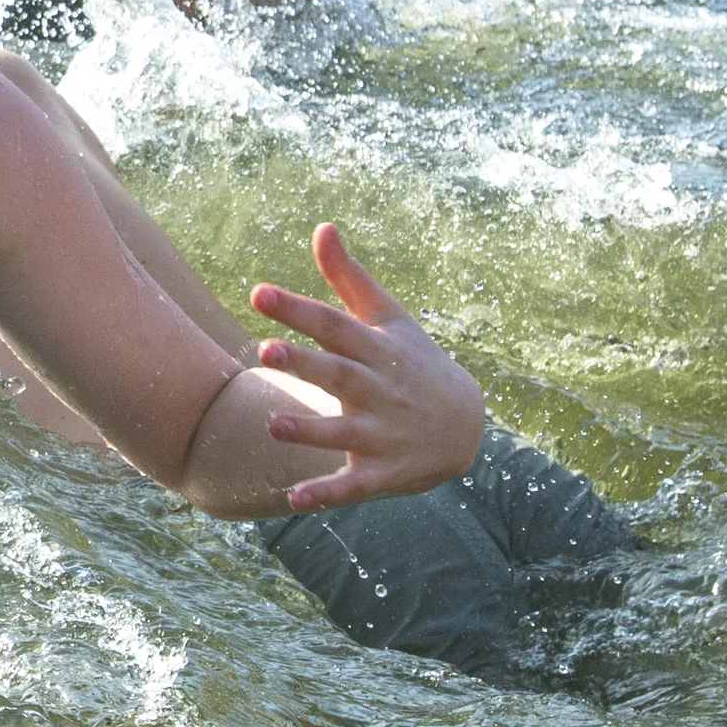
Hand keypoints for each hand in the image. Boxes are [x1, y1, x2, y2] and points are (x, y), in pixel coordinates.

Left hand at [248, 223, 483, 511]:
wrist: (467, 424)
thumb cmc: (414, 361)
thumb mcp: (388, 318)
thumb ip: (348, 277)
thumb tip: (321, 227)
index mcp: (378, 349)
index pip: (335, 325)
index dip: (298, 310)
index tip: (258, 293)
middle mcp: (381, 390)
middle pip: (339, 374)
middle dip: (305, 363)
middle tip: (265, 349)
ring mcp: (384, 433)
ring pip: (343, 432)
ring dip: (309, 430)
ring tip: (272, 423)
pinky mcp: (384, 473)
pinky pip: (354, 486)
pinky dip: (327, 494)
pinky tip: (295, 500)